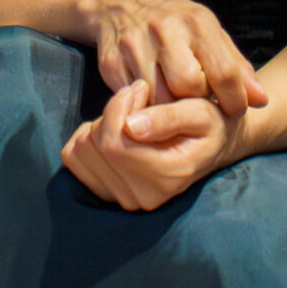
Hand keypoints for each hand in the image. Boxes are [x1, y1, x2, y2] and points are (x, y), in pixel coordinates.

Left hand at [59, 79, 245, 211]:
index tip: (140, 88)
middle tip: (139, 98)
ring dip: (101, 123)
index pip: (115, 142)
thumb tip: (130, 126)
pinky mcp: (108, 193)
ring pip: (83, 150)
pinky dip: (86, 137)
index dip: (120, 106)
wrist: (213, 145)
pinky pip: (74, 159)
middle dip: (112, 111)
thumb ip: (168, 117)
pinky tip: (113, 130)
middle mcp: (143, 197)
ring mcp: (124, 199)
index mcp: (166, 177)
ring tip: (130, 116)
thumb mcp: (200, 112)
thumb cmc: (209, 123)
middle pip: (97, 145)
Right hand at [86, 0, 269, 117]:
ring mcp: (135, 45)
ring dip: (171, 110)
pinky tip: (151, 99)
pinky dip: (146, 107)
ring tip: (175, 102)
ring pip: (160, 99)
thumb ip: (236, 66)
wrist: (119, 1)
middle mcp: (165, 30)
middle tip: (198, 103)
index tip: (236, 111)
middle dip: (197, 102)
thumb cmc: (175, 22)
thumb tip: (261, 99)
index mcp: (196, 22)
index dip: (235, 99)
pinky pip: (134, 100)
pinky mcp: (111, 63)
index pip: (223, 70)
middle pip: (189, 87)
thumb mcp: (209, 32)